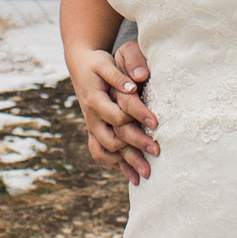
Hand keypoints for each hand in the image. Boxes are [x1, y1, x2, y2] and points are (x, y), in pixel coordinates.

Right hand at [68, 41, 158, 183]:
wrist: (79, 65)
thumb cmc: (97, 62)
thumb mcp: (106, 62)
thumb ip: (120, 73)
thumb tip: (137, 81)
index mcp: (95, 100)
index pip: (117, 116)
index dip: (137, 119)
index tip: (157, 124)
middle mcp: (92, 117)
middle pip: (112, 141)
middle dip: (134, 150)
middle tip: (156, 153)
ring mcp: (92, 126)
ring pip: (104, 152)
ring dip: (124, 164)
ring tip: (144, 175)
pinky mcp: (95, 130)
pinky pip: (101, 153)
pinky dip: (115, 164)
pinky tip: (131, 173)